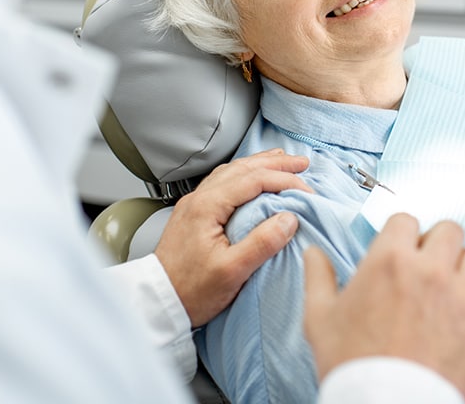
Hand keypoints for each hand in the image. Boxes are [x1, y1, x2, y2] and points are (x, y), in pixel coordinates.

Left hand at [155, 148, 312, 327]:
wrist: (157, 303)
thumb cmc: (191, 291)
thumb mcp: (231, 272)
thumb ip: (262, 243)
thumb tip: (289, 219)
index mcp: (207, 206)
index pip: (253, 180)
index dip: (284, 180)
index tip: (307, 189)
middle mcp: (198, 198)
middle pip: (242, 168)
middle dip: (275, 163)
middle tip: (302, 164)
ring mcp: (194, 204)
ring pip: (231, 172)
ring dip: (259, 165)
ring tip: (281, 162)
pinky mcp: (193, 214)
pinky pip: (223, 182)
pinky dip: (244, 175)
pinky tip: (251, 179)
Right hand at [304, 214, 464, 401]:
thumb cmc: (351, 365)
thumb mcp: (320, 318)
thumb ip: (318, 278)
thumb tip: (313, 253)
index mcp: (390, 260)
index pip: (407, 220)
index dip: (401, 235)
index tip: (400, 251)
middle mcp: (431, 271)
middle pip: (450, 231)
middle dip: (438, 244)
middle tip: (427, 266)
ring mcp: (461, 298)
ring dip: (461, 270)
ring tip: (446, 291)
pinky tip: (460, 321)